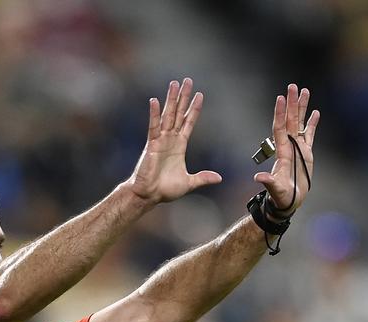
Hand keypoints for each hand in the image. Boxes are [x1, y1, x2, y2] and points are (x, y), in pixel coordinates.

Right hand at [128, 77, 221, 203]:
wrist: (149, 194)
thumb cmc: (165, 189)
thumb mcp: (189, 183)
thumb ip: (202, 178)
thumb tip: (219, 178)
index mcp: (179, 146)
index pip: (188, 123)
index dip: (194, 109)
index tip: (200, 95)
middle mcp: (170, 139)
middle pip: (178, 113)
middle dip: (184, 97)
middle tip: (188, 81)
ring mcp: (160, 140)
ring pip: (167, 115)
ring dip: (171, 99)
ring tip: (174, 84)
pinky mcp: (151, 144)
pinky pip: (153, 126)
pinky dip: (153, 113)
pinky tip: (154, 101)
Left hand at [254, 83, 319, 214]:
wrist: (288, 201)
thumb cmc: (280, 196)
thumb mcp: (274, 189)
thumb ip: (268, 182)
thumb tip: (258, 178)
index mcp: (282, 151)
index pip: (280, 127)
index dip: (280, 113)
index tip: (280, 98)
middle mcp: (289, 146)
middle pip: (290, 120)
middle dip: (291, 103)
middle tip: (292, 86)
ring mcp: (298, 148)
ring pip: (300, 123)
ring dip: (302, 108)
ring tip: (304, 91)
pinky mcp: (307, 153)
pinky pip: (310, 134)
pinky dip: (312, 123)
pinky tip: (315, 112)